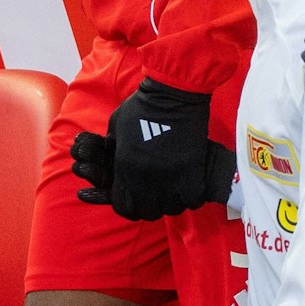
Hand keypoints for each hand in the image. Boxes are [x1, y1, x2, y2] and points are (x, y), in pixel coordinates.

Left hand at [72, 79, 233, 220]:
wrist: (173, 94)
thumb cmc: (142, 106)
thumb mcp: (116, 127)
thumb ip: (114, 149)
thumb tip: (112, 160)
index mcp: (125, 168)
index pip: (123, 206)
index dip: (127, 205)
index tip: (133, 199)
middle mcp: (147, 179)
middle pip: (147, 211)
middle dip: (148, 206)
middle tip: (154, 196)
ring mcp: (171, 177)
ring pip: (171, 208)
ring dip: (170, 202)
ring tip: (171, 191)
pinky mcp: (192, 172)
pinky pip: (192, 199)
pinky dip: (189, 197)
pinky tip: (187, 187)